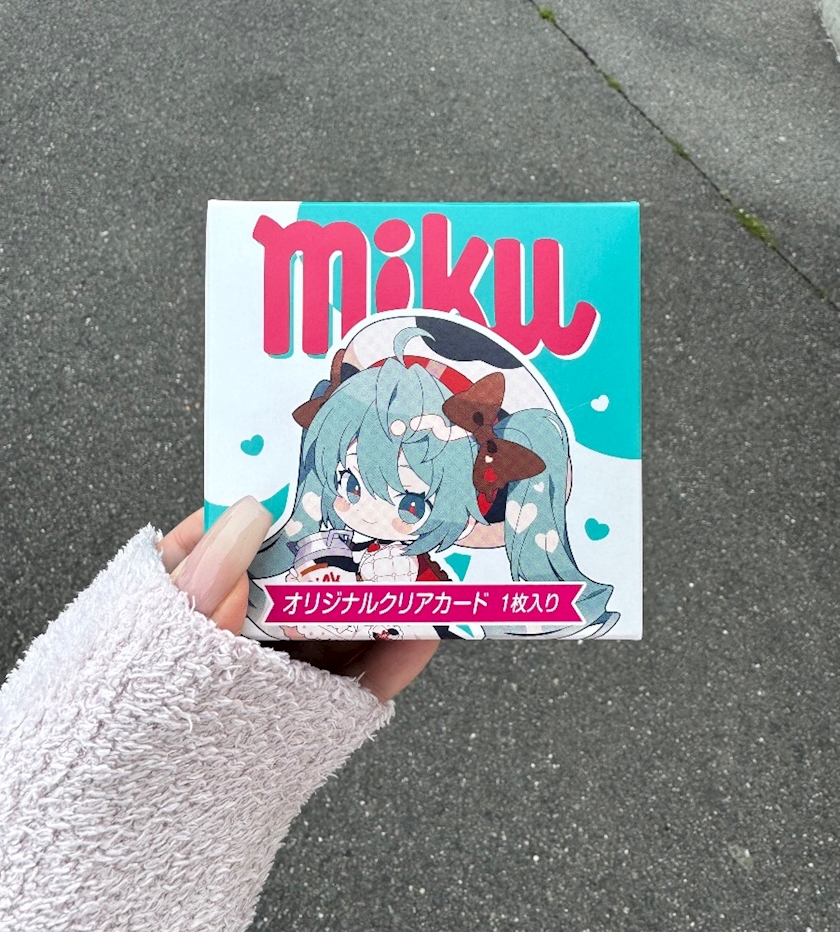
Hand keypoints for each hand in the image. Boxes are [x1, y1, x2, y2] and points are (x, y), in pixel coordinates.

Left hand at [157, 498, 437, 702]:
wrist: (134, 809)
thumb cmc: (129, 717)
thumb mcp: (155, 636)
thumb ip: (200, 579)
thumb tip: (248, 515)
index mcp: (192, 592)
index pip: (238, 530)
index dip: (278, 500)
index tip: (319, 477)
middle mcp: (241, 623)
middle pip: (303, 571)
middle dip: (346, 547)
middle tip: (386, 518)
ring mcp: (278, 665)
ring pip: (339, 620)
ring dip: (381, 597)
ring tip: (418, 568)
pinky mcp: (309, 707)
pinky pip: (360, 676)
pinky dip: (396, 655)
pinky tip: (423, 633)